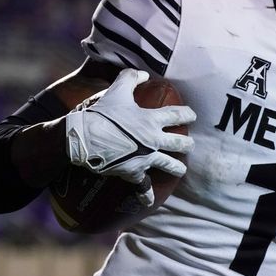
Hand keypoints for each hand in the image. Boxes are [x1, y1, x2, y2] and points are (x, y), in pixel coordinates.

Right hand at [65, 69, 195, 205]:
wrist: (83, 138)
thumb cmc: (101, 113)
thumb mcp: (117, 89)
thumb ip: (131, 78)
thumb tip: (143, 74)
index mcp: (152, 120)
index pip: (178, 116)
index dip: (188, 115)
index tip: (192, 116)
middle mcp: (154, 140)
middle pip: (180, 143)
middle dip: (187, 144)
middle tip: (189, 145)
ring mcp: (145, 159)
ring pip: (169, 165)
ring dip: (177, 167)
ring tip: (181, 169)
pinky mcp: (133, 173)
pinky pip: (143, 186)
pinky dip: (147, 194)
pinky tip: (150, 201)